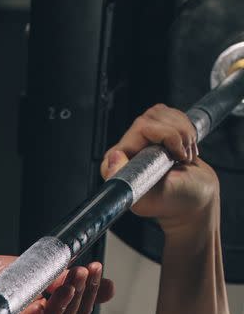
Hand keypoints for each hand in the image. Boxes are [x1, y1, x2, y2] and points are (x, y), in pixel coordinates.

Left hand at [101, 104, 218, 233]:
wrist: (198, 196)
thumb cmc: (176, 200)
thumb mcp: (150, 197)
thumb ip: (131, 181)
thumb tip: (114, 155)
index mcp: (117, 168)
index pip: (141, 128)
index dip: (164, 136)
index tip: (174, 157)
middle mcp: (124, 153)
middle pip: (152, 117)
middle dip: (176, 134)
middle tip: (182, 158)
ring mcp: (140, 140)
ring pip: (162, 113)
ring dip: (183, 132)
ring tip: (184, 157)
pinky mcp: (155, 132)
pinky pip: (170, 114)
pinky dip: (186, 129)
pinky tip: (184, 150)